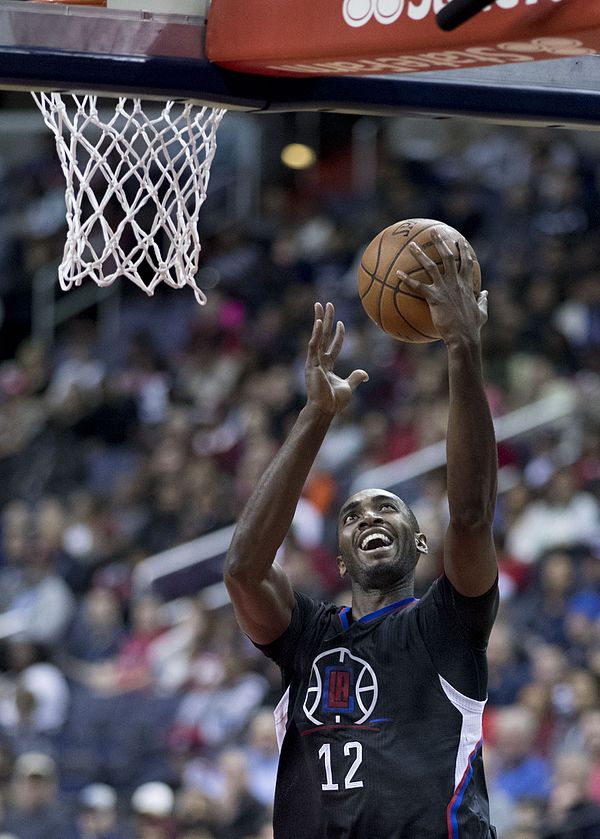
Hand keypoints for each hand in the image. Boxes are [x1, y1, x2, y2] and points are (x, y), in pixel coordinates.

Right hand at [305, 302, 367, 415]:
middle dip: (326, 320)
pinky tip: (320, 321)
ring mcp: (314, 361)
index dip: (338, 334)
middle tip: (327, 304)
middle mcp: (319, 361)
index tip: (341, 323)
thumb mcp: (348, 387)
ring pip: (317, 336)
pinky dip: (316, 333)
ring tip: (320, 305)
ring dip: (319, 320)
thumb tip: (365, 374)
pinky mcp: (311, 363)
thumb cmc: (334, 401)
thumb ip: (355, 378)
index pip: (333, 346)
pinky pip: (314, 345)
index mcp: (326, 366)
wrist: (325, 409)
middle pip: (323, 336)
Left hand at [398, 227, 487, 344]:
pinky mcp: (434, 298)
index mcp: (467, 284)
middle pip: (448, 256)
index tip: (458, 240)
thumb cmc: (472, 327)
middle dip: (441, 242)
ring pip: (431, 266)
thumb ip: (483, 301)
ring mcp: (445, 289)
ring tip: (411, 245)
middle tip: (434, 231)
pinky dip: (407, 279)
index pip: (466, 261)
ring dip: (420, 254)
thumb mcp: (482, 312)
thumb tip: (486, 293)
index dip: (463, 249)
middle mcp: (456, 282)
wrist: (464, 337)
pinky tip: (397, 274)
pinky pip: (418, 286)